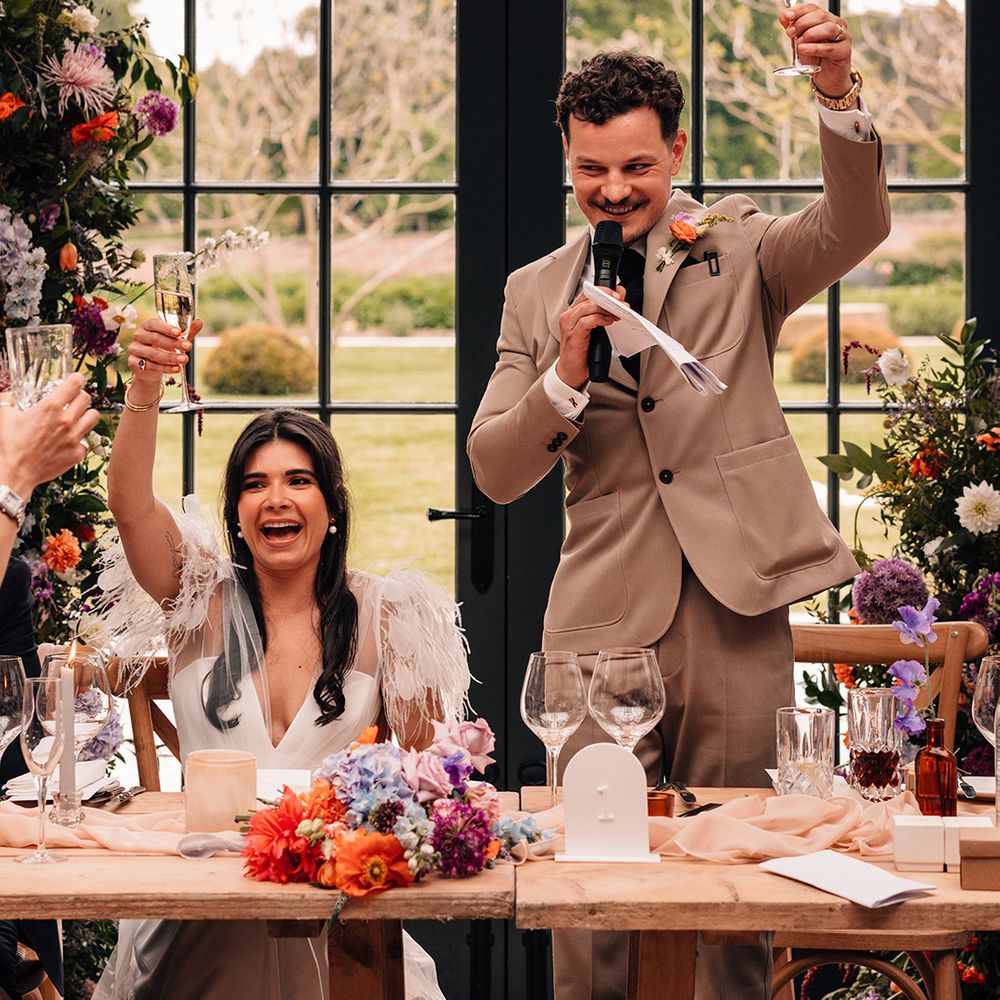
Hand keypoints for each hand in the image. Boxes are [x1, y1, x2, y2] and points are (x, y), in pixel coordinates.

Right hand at [0, 373, 99, 494]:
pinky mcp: (77, 453)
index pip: (75, 384)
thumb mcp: (4, 416)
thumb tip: (10, 395)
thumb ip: (8, 400)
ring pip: (93, 417)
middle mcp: (66, 421)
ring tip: (77, 416)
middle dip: (79, 396)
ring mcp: (74, 438)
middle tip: (72, 399)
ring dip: (86, 414)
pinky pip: (86, 440)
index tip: (75, 380)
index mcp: (50, 408)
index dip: (76, 379)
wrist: (15, 473)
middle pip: (86, 398)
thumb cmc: (9, 445)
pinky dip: (79, 439)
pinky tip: (69, 439)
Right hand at [127, 316, 202, 386]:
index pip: (154, 324)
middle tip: (188, 347)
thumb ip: (187, 331)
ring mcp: (134, 349)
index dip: (166, 328)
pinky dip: (165, 368)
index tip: (179, 332)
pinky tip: (177, 368)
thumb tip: (199, 322)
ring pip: (153, 353)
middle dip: (173, 343)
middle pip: (155, 338)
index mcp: (147, 326)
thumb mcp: (176, 339)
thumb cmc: (164, 348)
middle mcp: (138, 336)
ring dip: (170, 357)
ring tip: (184, 360)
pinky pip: (151, 366)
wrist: (151, 368)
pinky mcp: (134, 363)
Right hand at [556, 286, 625, 389]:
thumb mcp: (595, 330)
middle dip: (607, 297)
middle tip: (622, 302)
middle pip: (588, 297)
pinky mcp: (573, 335)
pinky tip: (609, 321)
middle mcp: (569, 316)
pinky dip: (600, 319)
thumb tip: (618, 301)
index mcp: (573, 313)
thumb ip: (603, 315)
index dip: (604, 290)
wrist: (571, 372)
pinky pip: (586, 321)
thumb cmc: (582, 352)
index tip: (618, 294)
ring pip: (587, 307)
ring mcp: (569, 325)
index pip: (587, 293)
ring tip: (618, 312)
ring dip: (606, 308)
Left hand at [780, 3, 853, 101]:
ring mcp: (843, 37)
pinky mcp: (844, 51)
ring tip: (798, 43)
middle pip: (821, 16)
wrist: (827, 79)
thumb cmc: (815, 60)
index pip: (814, 8)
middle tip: (790, 33)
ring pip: (828, 28)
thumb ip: (793, 29)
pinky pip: (829, 48)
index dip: (800, 11)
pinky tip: (804, 49)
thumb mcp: (801, 43)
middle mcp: (837, 25)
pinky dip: (815, 48)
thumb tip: (783, 15)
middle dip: (802, 23)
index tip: (787, 16)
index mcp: (826, 20)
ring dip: (810, 34)